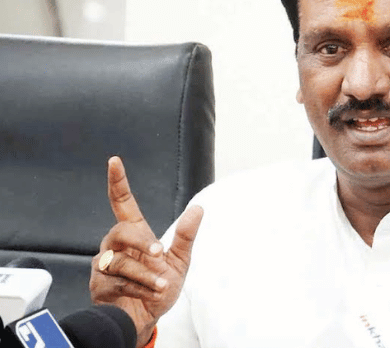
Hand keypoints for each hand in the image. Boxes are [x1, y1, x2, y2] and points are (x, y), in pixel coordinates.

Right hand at [89, 156, 203, 346]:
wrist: (148, 317)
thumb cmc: (161, 287)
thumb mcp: (180, 261)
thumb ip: (186, 236)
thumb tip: (199, 209)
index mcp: (135, 234)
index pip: (122, 203)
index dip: (118, 182)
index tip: (114, 161)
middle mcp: (115, 245)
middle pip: (121, 231)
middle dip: (142, 243)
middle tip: (159, 254)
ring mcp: (105, 264)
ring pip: (121, 261)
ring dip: (146, 274)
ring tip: (160, 284)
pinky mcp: (100, 284)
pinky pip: (118, 281)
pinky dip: (139, 288)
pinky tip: (149, 293)